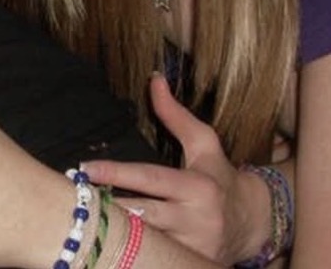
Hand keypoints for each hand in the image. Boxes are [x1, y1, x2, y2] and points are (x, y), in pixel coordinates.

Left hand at [83, 74, 267, 263]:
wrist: (255, 224)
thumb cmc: (220, 177)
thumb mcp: (205, 143)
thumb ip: (176, 115)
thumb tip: (154, 79)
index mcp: (198, 187)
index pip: (151, 178)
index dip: (117, 174)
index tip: (87, 168)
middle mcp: (196, 220)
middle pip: (143, 215)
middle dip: (109, 208)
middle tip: (76, 197)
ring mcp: (193, 248)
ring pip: (146, 241)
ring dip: (117, 231)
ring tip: (85, 217)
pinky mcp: (191, 264)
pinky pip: (154, 258)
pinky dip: (132, 250)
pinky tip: (108, 241)